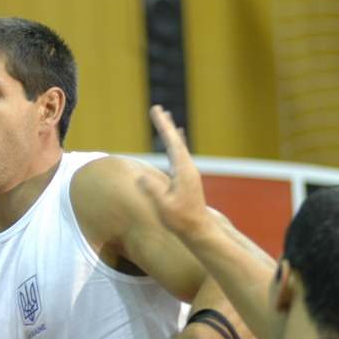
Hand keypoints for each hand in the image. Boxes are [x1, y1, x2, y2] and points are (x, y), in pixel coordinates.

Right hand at [138, 105, 209, 238]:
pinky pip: (180, 154)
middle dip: (165, 124)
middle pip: (176, 140)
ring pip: (179, 146)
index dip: (163, 126)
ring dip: (171, 132)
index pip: (172, 143)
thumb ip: (153, 190)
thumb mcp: (163, 206)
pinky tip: (177, 141)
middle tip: (158, 109)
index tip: (156, 111)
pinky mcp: (187, 178)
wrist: (198, 230)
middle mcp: (188, 168)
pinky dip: (176, 143)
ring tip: (167, 120)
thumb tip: (141, 177)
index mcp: (183, 170)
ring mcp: (189, 172)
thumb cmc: (180, 220)